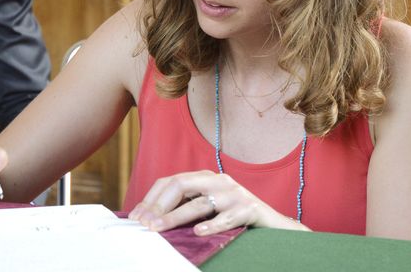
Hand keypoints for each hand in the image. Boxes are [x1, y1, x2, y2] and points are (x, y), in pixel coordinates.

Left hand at [128, 170, 308, 234]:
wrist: (274, 226)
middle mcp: (219, 180)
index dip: (152, 197)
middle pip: (182, 185)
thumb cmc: (236, 218)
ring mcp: (236, 193)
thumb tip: (152, 219)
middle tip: (145, 224)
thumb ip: (186, 207)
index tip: (136, 216)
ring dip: (176, 216)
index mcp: (206, 177)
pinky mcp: (250, 208)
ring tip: (160, 229)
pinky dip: (212, 224)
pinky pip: (228, 217)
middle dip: (159, 205)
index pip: (172, 181)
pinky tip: (198, 232)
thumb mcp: (209, 208)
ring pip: (201, 202)